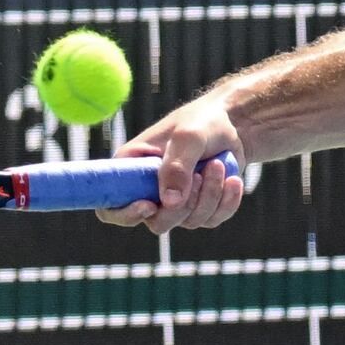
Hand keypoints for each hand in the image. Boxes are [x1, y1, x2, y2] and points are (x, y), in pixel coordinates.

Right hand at [100, 95, 250, 231]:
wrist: (234, 126)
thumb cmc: (203, 122)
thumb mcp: (188, 137)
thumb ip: (176, 166)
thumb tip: (169, 202)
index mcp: (130, 169)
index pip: (110, 206)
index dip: (125, 214)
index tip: (150, 205)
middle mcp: (149, 190)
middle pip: (157, 222)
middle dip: (184, 204)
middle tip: (200, 174)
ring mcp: (175, 202)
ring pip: (189, 222)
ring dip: (210, 195)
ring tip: (218, 164)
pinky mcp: (200, 207)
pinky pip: (212, 219)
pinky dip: (226, 201)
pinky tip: (233, 180)